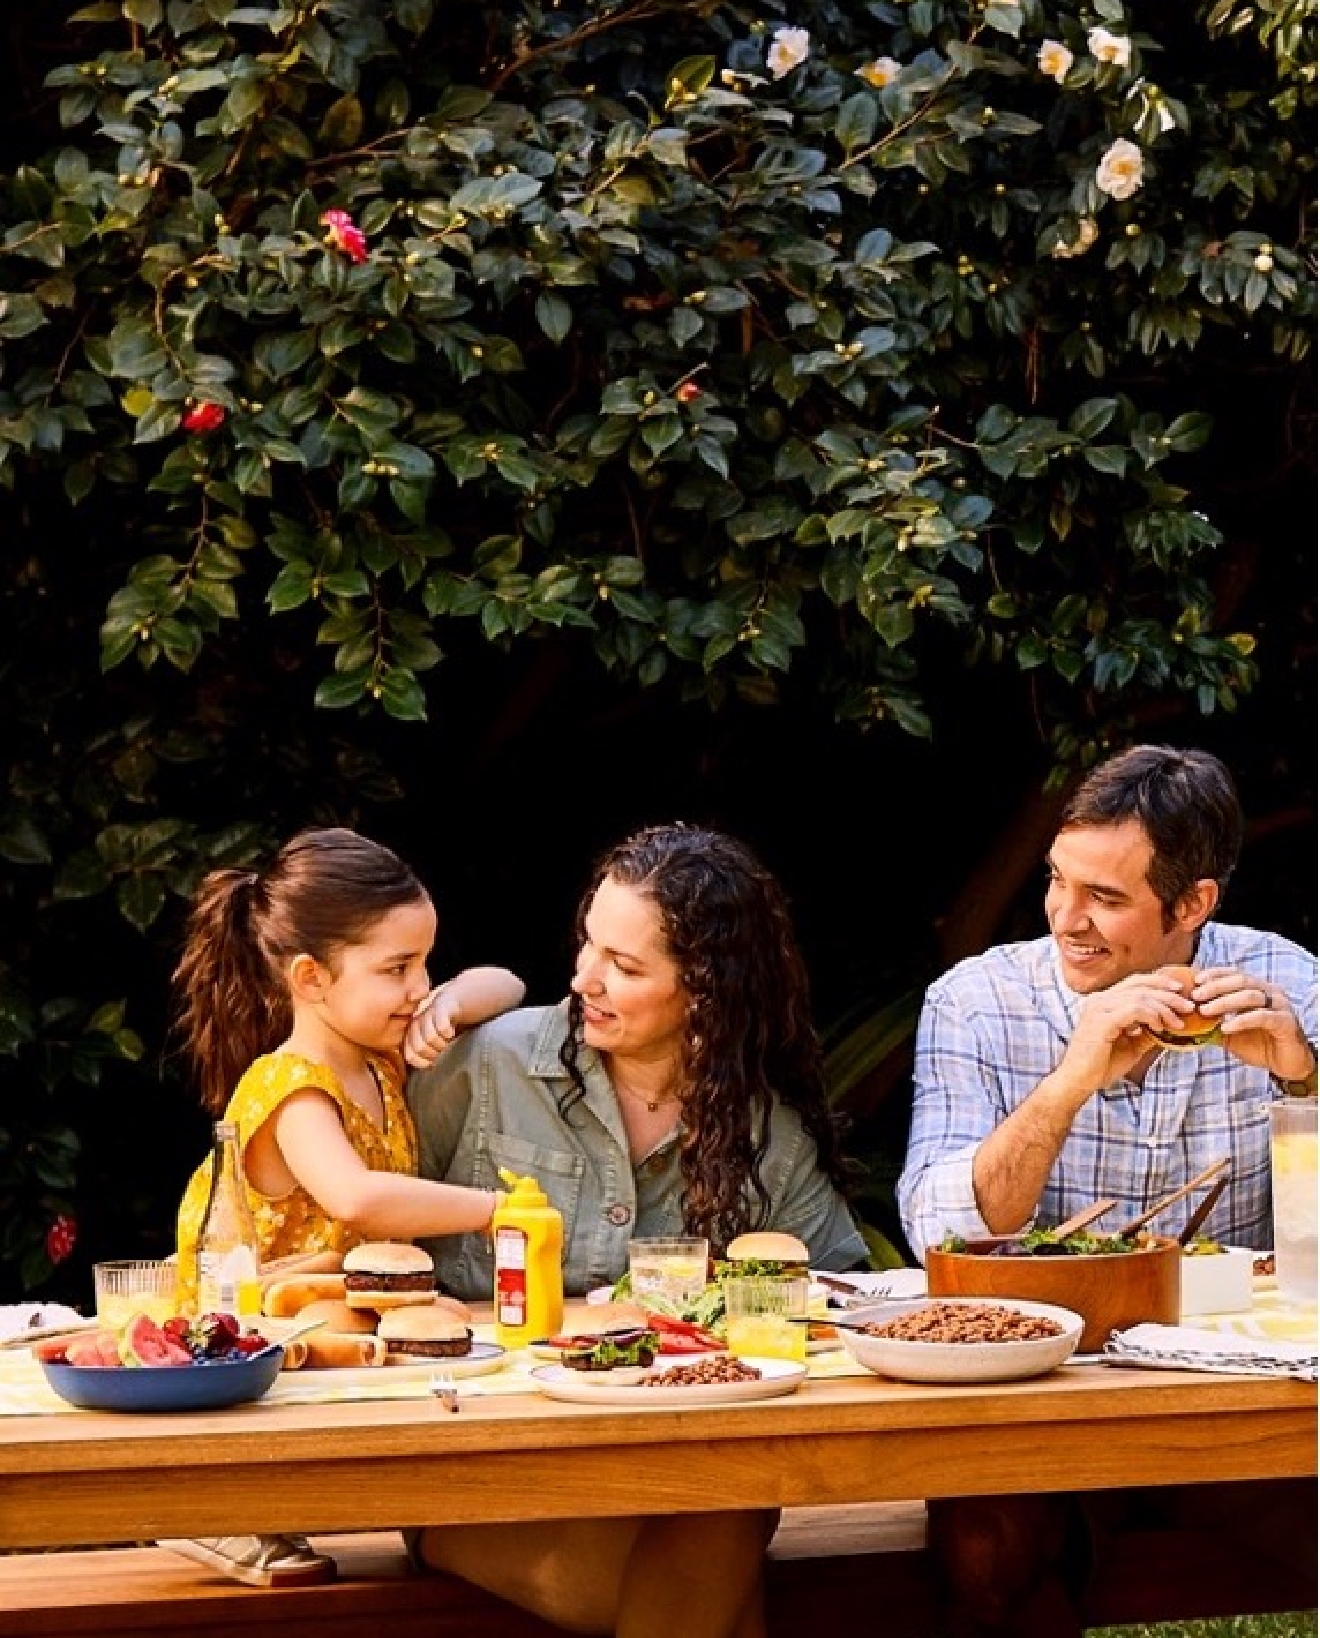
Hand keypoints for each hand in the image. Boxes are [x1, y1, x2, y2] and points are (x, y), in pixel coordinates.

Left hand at [404, 984, 459, 1070]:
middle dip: (434, 1053)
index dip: (423, 1062)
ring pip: (430, 1038)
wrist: (450, 1004)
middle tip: (442, 1050)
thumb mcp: (427, 1042)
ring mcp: (426, 1014)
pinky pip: (442, 1027)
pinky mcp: (439, 1008)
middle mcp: (414, 1024)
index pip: (410, 1055)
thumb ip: (423, 1054)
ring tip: (446, 1041)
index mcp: (409, 1034)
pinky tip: (450, 1032)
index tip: (433, 1062)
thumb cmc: (438, 1028)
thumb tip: (429, 1069)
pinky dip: (449, 1033)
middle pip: (420, 1047)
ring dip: (443, 1044)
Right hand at [1056, 968, 1194, 1097]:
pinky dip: (1151, 1015)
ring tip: (1178, 1022)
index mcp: (1103, 1001)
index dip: (1160, 982)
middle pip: (1140, 985)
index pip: (1135, 982)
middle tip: (1189, 1006)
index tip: (1181, 991)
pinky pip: (1134, 1010)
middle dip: (1168, 994)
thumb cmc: (1101, 1065)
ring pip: (1139, 996)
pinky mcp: (1101, 1021)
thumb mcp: (1132, 1045)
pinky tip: (1160, 1027)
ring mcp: (1098, 1008)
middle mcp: (1099, 999)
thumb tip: (1173, 1024)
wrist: (1078, 1081)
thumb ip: (1148, 1031)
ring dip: (1164, 1007)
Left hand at [1190, 966, 1315, 1078]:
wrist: (1286, 1064)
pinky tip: (1226, 1027)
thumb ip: (1212, 1023)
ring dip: (1224, 1002)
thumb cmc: (1258, 1045)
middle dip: (1216, 987)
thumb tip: (1185, 1019)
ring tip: (1205, 1011)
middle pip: (1241, 981)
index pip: (1235, 974)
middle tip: (1196, 996)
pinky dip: (1241, 1020)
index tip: (1195, 981)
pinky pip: (1262, 1017)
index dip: (1215, 974)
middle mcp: (1270, 993)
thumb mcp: (1229, 1033)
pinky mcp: (1286, 1022)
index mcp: (1258, 989)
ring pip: (1250, 996)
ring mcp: (1280, 1006)